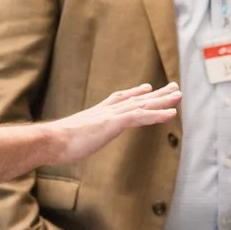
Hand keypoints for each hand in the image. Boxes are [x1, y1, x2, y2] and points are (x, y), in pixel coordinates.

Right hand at [48, 83, 180, 164]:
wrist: (51, 140)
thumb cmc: (57, 142)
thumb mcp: (72, 137)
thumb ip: (79, 136)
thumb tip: (75, 141)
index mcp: (98, 112)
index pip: (121, 99)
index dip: (136, 93)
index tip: (147, 88)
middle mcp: (107, 110)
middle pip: (137, 99)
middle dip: (157, 94)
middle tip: (174, 87)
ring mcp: (111, 115)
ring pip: (143, 105)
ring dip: (163, 101)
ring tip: (179, 95)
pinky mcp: (114, 123)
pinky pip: (141, 117)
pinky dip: (158, 115)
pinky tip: (172, 114)